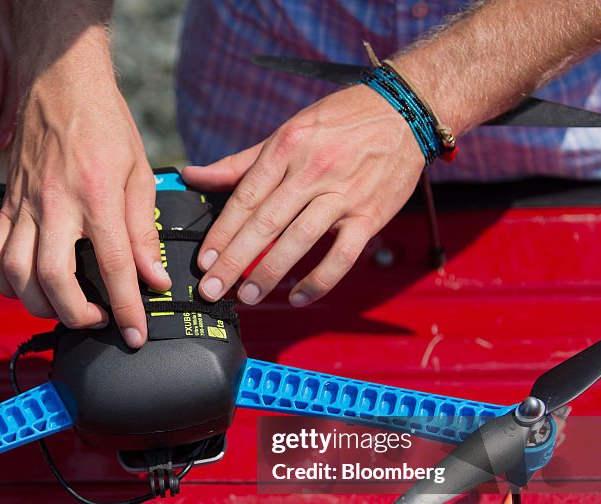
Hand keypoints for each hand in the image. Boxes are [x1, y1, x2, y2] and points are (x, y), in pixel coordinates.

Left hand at [0, 0, 16, 147]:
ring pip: (24, 63)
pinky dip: (17, 82)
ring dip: (16, 100)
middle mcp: (0, 10)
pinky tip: (11, 104)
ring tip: (5, 130)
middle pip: (15, 67)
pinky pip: (22, 53)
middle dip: (9, 108)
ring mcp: (10, 12)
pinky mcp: (12, 15)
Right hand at [0, 70, 169, 347]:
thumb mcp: (140, 172)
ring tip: (64, 308)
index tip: (134, 332)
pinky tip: (24, 287)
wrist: (60, 79)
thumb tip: (153, 276)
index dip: (127, 307)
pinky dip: (3, 280)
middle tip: (99, 321)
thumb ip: (143, 229)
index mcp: (97, 193)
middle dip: (76, 314)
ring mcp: (23, 204)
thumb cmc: (103, 120)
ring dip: (38, 304)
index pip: (113, 265)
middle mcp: (55, 203)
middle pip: (53, 279)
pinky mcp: (5, 203)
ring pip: (15, 272)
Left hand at [182, 85, 423, 306]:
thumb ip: (241, 163)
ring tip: (248, 296)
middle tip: (212, 288)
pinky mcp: (370, 215)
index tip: (204, 260)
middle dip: (234, 260)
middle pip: (265, 223)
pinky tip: (297, 296)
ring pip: (299, 240)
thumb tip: (194, 175)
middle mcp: (313, 170)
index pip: (246, 197)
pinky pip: (341, 256)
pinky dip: (319, 280)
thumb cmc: (341, 121)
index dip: (222, 233)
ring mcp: (343, 194)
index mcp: (287, 147)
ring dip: (269, 273)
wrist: (406, 109)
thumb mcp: (288, 131)